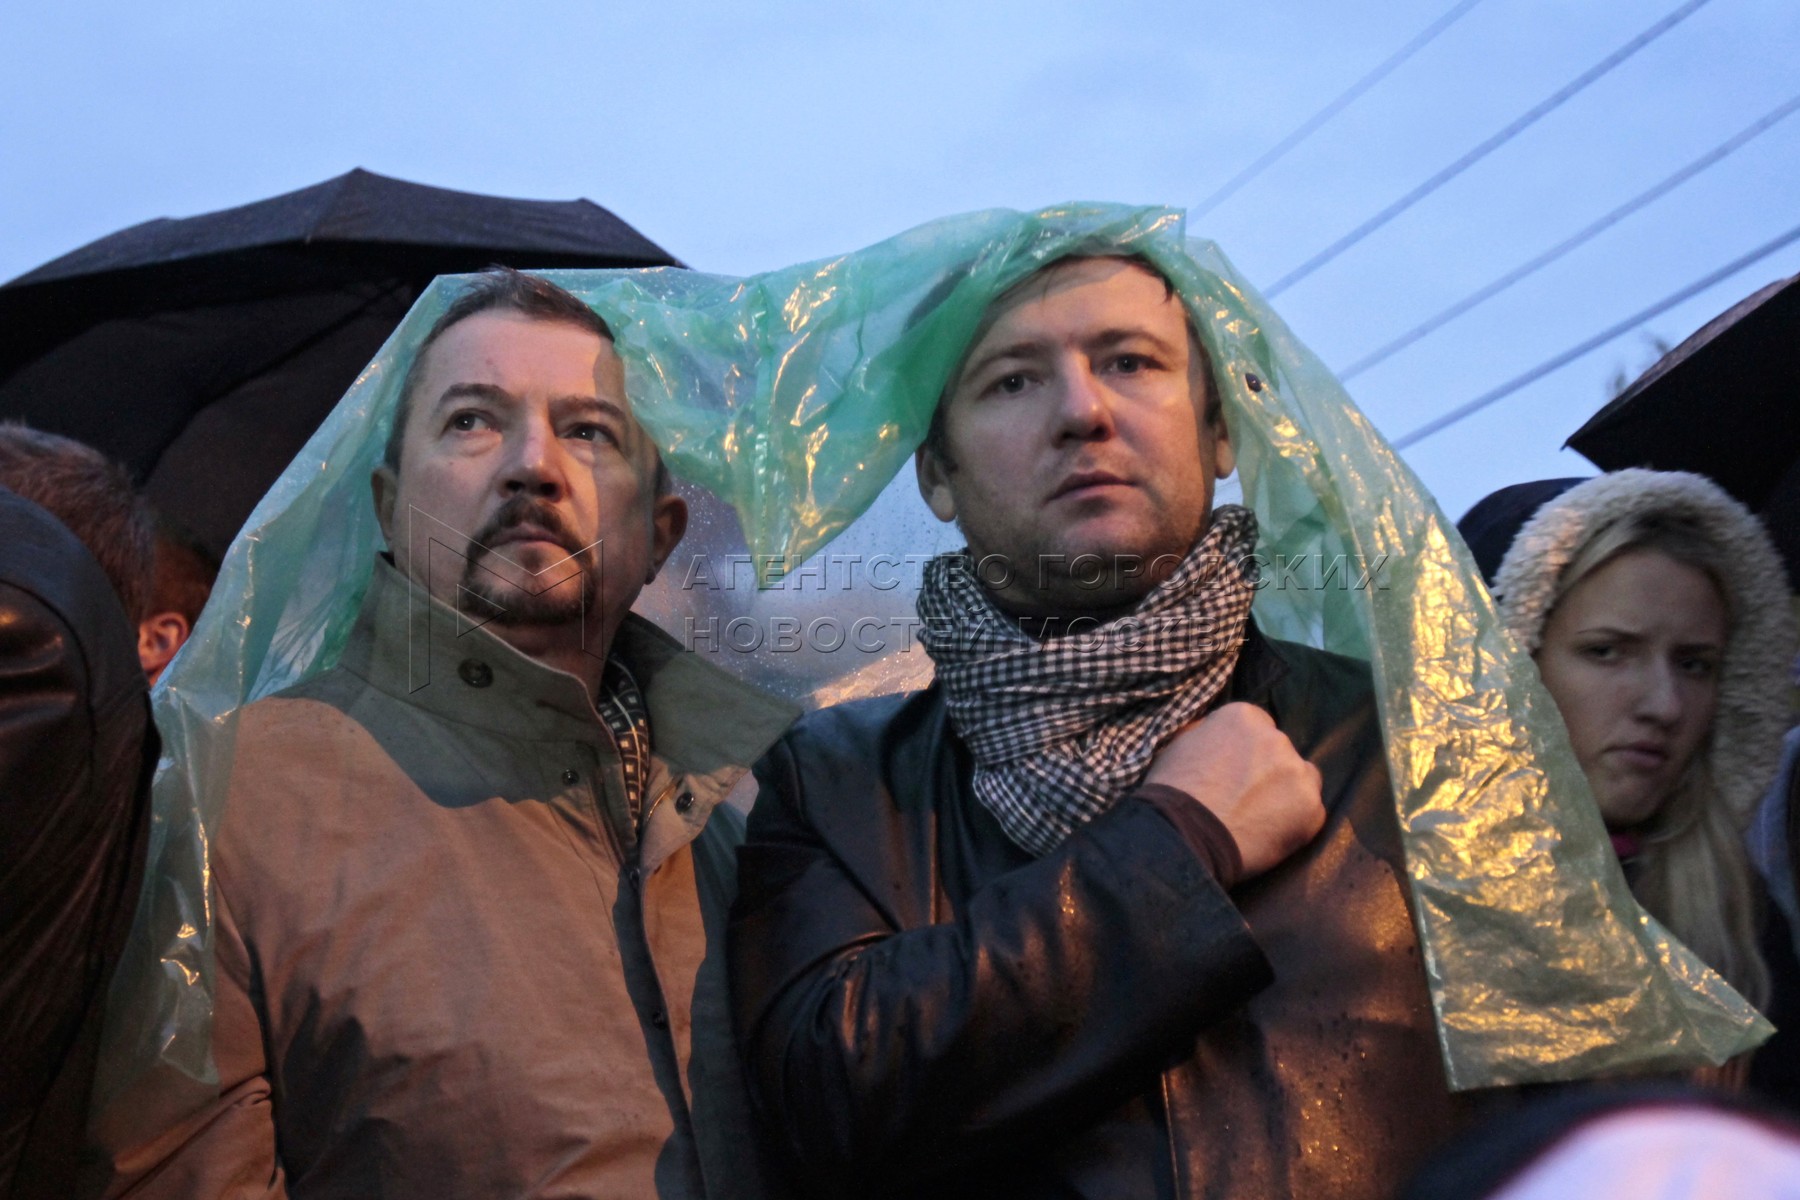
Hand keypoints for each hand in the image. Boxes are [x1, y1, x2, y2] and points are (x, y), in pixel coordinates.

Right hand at [1145, 702, 1325, 879]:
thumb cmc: (1173, 790)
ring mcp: (1297, 773)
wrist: (1183, 837)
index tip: (1233, 770)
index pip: (1258, 726)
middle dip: (1267, 769)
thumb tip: (1221, 734)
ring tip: (1258, 817)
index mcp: (1244, 717)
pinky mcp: (1312, 809)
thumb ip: (1210, 731)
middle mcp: (1277, 738)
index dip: (1245, 750)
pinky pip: (1309, 812)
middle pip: (1280, 751)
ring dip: (1285, 792)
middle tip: (1243, 795)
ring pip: (1301, 779)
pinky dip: (1294, 822)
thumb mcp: (1181, 743)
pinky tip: (1268, 833)